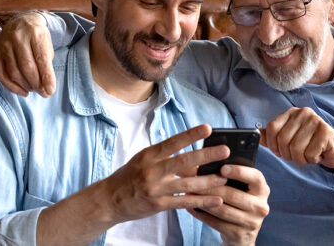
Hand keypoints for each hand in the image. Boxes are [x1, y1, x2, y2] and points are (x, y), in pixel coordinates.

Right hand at [0, 11, 55, 97]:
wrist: (21, 22)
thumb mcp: (47, 45)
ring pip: (13, 72)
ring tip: (35, 90)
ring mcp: (5, 45)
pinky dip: (12, 87)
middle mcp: (18, 38)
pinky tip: (23, 91)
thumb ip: (46, 63)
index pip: (41, 59)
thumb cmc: (38, 37)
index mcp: (35, 34)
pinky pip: (2, 74)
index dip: (46, 77)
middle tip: (44, 93)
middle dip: (37, 84)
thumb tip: (47, 87)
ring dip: (25, 86)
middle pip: (26, 67)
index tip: (51, 90)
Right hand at [103, 124, 232, 222]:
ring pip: (187, 184)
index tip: (208, 128)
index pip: (173, 142)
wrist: (109, 200)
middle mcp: (152, 170)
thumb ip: (164, 156)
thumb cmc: (129, 176)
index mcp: (149, 155)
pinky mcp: (158, 205)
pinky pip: (184, 202)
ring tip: (224, 177)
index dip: (191, 135)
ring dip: (208, 181)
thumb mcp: (143, 160)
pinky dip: (202, 201)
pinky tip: (216, 200)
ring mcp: (156, 188)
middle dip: (206, 156)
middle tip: (224, 151)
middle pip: (184, 162)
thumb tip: (189, 151)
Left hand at [188, 165, 269, 245]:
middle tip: (193, 181)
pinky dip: (202, 215)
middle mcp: (261, 206)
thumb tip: (201, 161)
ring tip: (189, 193)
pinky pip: (217, 224)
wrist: (243, 233)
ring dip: (203, 201)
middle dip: (211, 187)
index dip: (239, 172)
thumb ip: (227, 175)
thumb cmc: (238, 202)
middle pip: (233, 195)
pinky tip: (191, 207)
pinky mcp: (240, 234)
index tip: (222, 168)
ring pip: (223, 210)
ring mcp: (252, 222)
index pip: (255, 177)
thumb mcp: (240, 188)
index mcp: (262, 189)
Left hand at [261, 107, 333, 168]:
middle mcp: (303, 113)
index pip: (272, 127)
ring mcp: (315, 121)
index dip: (272, 144)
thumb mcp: (288, 139)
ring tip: (308, 155)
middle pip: (283, 140)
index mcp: (291, 113)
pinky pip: (310, 153)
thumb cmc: (309, 144)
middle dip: (288, 155)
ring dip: (301, 159)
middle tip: (297, 155)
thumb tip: (255, 134)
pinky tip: (317, 154)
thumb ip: (272, 136)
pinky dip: (312, 159)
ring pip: (296, 149)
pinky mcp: (326, 132)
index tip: (279, 152)